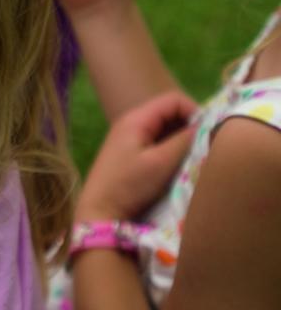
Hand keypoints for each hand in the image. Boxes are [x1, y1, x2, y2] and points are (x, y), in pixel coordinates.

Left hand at [77, 90, 198, 221]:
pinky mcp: (130, 154)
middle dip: (190, 126)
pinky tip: (179, 164)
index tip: (209, 132)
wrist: (100, 210)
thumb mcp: (161, 162)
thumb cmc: (129, 184)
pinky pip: (157, 143)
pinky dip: (171, 149)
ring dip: (181, 139)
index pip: (173, 100)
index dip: (195, 111)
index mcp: (136, 118)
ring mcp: (130, 139)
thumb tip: (207, 125)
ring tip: (194, 156)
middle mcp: (131, 123)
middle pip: (169, 113)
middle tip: (205, 145)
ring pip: (165, 129)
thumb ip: (185, 140)